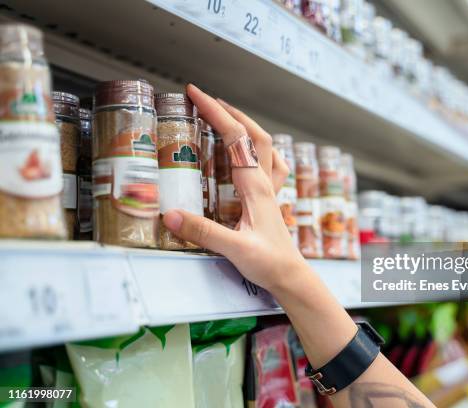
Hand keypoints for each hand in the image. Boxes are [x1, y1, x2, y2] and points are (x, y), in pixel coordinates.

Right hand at [163, 84, 308, 291]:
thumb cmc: (269, 263)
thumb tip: (169, 213)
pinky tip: (252, 152)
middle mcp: (264, 183)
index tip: (196, 94)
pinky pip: (270, 165)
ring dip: (246, 125)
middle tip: (205, 98)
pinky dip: (260, 149)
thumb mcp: (233, 248)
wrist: (291, 277)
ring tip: (226, 115)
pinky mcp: (269, 200)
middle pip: (253, 134)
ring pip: (264, 146)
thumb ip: (202, 231)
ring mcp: (269, 190)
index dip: (215, 112)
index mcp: (254, 187)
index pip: (235, 139)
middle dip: (229, 111)